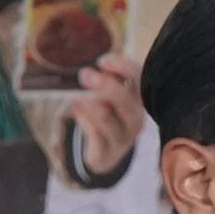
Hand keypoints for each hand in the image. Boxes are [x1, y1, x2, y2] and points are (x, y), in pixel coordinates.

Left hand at [70, 51, 144, 177]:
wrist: (106, 150)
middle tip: (84, 74)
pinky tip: (75, 107)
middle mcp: (136, 117)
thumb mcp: (108, 92)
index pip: (138, 77)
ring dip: (88, 102)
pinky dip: (82, 116)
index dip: (122, 67)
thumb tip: (89, 72)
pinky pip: (93, 132)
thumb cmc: (108, 112)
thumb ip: (104, 79)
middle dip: (105, 85)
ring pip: (105, 116)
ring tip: (74, 95)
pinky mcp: (108, 152)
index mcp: (140, 97)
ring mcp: (124, 137)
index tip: (101, 61)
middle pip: (125, 100)